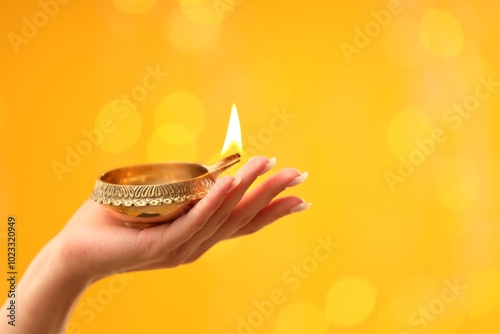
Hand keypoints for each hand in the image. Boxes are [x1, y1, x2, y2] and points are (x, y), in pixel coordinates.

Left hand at [52, 156, 309, 282]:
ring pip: (221, 217)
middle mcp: (197, 245)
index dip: (273, 209)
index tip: (301, 196)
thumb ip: (188, 194)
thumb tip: (212, 171)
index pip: (244, 223)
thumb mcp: (163, 204)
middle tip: (300, 175)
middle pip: (242, 219)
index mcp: (200, 236)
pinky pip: (191, 222)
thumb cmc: (120, 222)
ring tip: (265, 165)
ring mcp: (181, 248)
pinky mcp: (159, 245)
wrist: (78, 250)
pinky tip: (228, 183)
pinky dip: (211, 202)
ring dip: (245, 189)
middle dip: (272, 195)